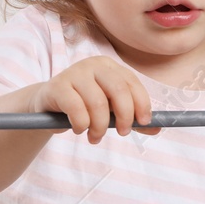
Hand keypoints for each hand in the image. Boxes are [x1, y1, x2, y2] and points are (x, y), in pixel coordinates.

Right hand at [29, 57, 162, 144]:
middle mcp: (93, 65)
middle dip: (125, 116)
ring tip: (95, 137)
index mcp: (110, 67)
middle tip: (122, 133)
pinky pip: (76, 109)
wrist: (47, 105)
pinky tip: (79, 129)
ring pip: (97, 103)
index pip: (132, 83)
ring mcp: (74, 73)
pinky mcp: (57, 86)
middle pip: (119, 90)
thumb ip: (131, 118)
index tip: (143, 123)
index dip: (142, 103)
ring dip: (100, 127)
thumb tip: (157, 128)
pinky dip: (81, 125)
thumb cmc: (83, 106)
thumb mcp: (109, 111)